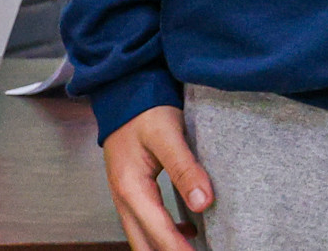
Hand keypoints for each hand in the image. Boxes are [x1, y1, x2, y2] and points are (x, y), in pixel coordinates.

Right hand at [104, 105, 210, 250]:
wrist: (125, 93)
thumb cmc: (144, 110)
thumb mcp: (168, 135)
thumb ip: (185, 168)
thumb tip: (204, 203)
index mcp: (131, 189)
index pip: (159, 231)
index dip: (180, 250)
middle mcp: (124, 199)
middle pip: (143, 244)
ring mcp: (125, 197)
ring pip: (142, 237)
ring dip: (164, 247)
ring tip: (194, 250)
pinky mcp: (132, 191)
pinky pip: (145, 223)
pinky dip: (163, 234)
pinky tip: (188, 233)